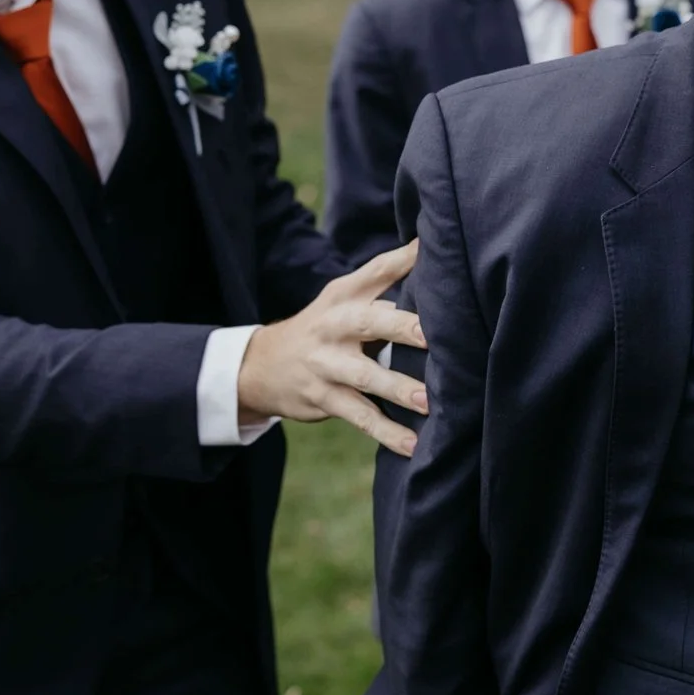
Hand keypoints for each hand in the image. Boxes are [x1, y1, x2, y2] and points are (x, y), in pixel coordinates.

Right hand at [237, 243, 428, 455]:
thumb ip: (385, 277)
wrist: (261, 366)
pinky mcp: (324, 398)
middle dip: (401, 327)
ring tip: (427, 401)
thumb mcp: (343, 297)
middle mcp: (334, 326)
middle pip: (369, 322)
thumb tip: (431, 249)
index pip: (375, 271)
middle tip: (431, 337)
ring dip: (397, 389)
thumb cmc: (325, 326)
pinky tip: (411, 445)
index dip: (403, 259)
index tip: (431, 249)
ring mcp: (326, 365)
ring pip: (364, 376)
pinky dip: (386, 432)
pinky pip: (359, 416)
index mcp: (343, 296)